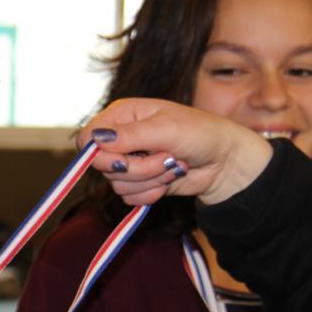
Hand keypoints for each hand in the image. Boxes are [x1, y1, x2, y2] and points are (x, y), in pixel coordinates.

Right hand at [76, 98, 274, 205]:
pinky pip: (128, 197)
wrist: (224, 161)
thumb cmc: (201, 133)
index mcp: (123, 115)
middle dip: (136, 167)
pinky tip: (169, 180)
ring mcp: (129, 161)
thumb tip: (96, 139)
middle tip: (164, 157)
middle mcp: (121, 138)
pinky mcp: (138, 182)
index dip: (97, 152)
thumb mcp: (167, 129)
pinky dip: (151, 193)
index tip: (121, 158)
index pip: (88, 137)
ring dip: (149, 179)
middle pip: (101, 165)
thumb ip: (130, 135)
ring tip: (172, 164)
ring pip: (116, 184)